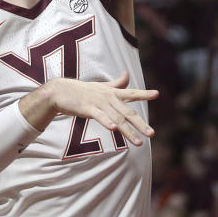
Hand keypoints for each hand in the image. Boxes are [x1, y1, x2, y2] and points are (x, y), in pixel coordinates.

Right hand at [32, 71, 157, 145]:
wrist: (60, 91)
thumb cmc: (82, 90)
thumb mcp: (101, 86)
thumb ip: (117, 83)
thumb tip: (128, 74)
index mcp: (112, 92)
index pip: (131, 93)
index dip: (144, 93)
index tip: (157, 94)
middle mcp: (108, 97)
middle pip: (127, 112)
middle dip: (140, 124)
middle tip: (152, 134)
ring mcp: (98, 103)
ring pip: (117, 118)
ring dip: (128, 131)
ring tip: (139, 142)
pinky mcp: (87, 108)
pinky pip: (99, 116)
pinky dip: (107, 122)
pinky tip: (114, 130)